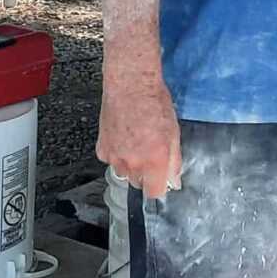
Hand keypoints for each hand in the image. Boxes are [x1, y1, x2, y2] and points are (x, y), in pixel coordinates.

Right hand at [98, 73, 182, 199]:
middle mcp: (132, 163)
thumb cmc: (154, 102)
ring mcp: (114, 157)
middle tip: (151, 154)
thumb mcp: (174, 132)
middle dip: (146, 174)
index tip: (162, 180)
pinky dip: (118, 154)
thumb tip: (174, 181)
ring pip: (124, 173)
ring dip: (131, 165)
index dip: (159, 187)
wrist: (130, 85)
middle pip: (138, 184)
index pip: (154, 193)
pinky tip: (124, 138)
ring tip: (137, 142)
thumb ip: (174, 161)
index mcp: (154, 160)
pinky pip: (111, 161)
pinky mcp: (102, 149)